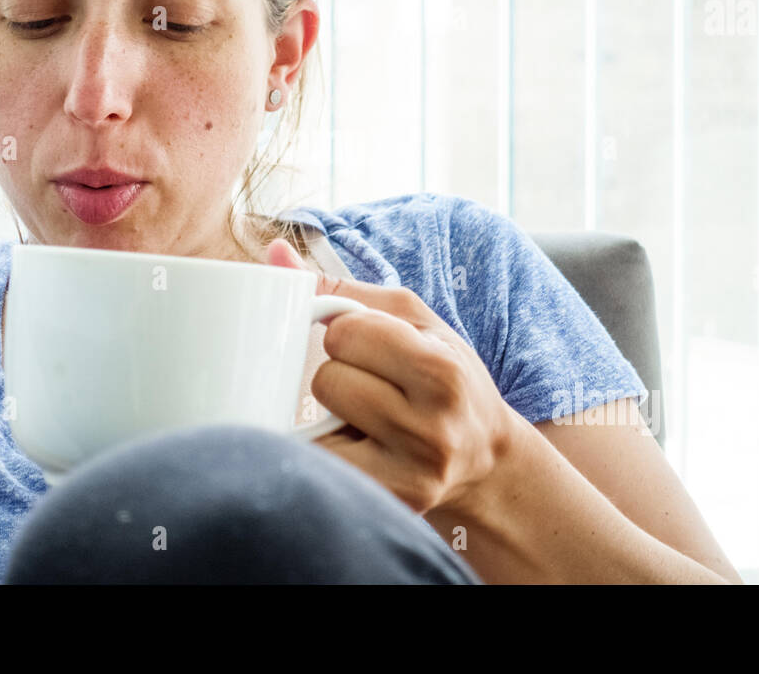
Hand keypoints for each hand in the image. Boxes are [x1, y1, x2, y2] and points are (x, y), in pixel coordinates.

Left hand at [265, 237, 517, 514]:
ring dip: (331, 413)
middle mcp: (431, 429)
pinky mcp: (389, 504)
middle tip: (374, 385)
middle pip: (326, 379)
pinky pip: (320, 463)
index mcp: (441, 372)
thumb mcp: (411, 321)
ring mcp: (409, 475)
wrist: (485, 457)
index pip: (344, 332)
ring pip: (317, 421)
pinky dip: (325, 449)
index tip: (372, 346)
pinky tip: (360, 446)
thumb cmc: (443, 376)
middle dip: (339, 374)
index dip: (347, 333)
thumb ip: (342, 287)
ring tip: (369, 416)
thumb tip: (273, 254)